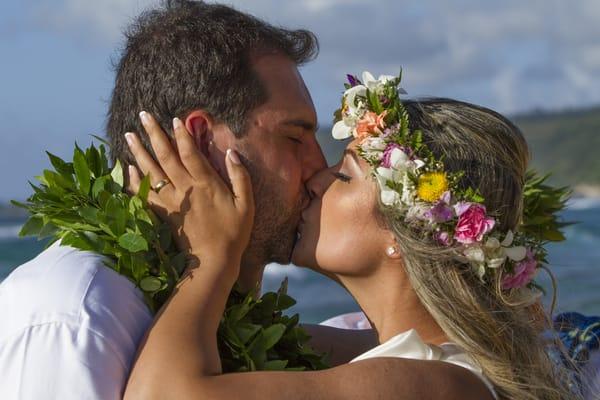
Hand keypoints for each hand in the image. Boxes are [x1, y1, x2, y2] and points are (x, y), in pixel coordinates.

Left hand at [124, 111, 254, 274]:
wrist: (213, 261)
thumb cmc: (234, 233)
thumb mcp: (246, 204)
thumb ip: (240, 176)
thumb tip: (231, 152)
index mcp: (205, 184)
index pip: (190, 153)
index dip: (181, 134)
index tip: (173, 118)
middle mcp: (185, 188)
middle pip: (165, 156)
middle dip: (154, 134)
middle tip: (142, 115)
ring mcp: (171, 201)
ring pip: (151, 171)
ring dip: (138, 152)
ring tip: (128, 135)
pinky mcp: (163, 213)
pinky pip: (144, 193)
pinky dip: (133, 180)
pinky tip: (126, 168)